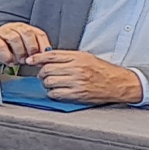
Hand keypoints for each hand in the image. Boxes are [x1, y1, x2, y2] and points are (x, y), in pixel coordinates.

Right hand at [0, 21, 51, 68]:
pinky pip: (0, 46)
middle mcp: (13, 27)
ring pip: (14, 38)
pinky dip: (6, 56)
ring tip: (19, 61)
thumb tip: (43, 61)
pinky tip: (8, 62)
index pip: (39, 33)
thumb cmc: (5, 51)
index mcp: (24, 29)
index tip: (44, 57)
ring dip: (19, 52)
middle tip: (30, 59)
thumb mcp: (21, 52)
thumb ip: (32, 54)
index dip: (44, 46)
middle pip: (27, 33)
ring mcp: (1, 31)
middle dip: (31, 48)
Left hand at [25, 49, 142, 103]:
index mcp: (78, 57)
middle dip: (42, 73)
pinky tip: (57, 91)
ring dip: (47, 84)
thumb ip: (67, 57)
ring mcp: (77, 82)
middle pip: (47, 69)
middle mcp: (77, 69)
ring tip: (52, 83)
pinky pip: (56, 94)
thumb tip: (45, 58)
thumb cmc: (102, 70)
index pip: (51, 55)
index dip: (37, 58)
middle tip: (44, 75)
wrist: (119, 83)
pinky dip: (52, 93)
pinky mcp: (78, 94)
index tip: (30, 60)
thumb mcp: (86, 57)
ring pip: (49, 82)